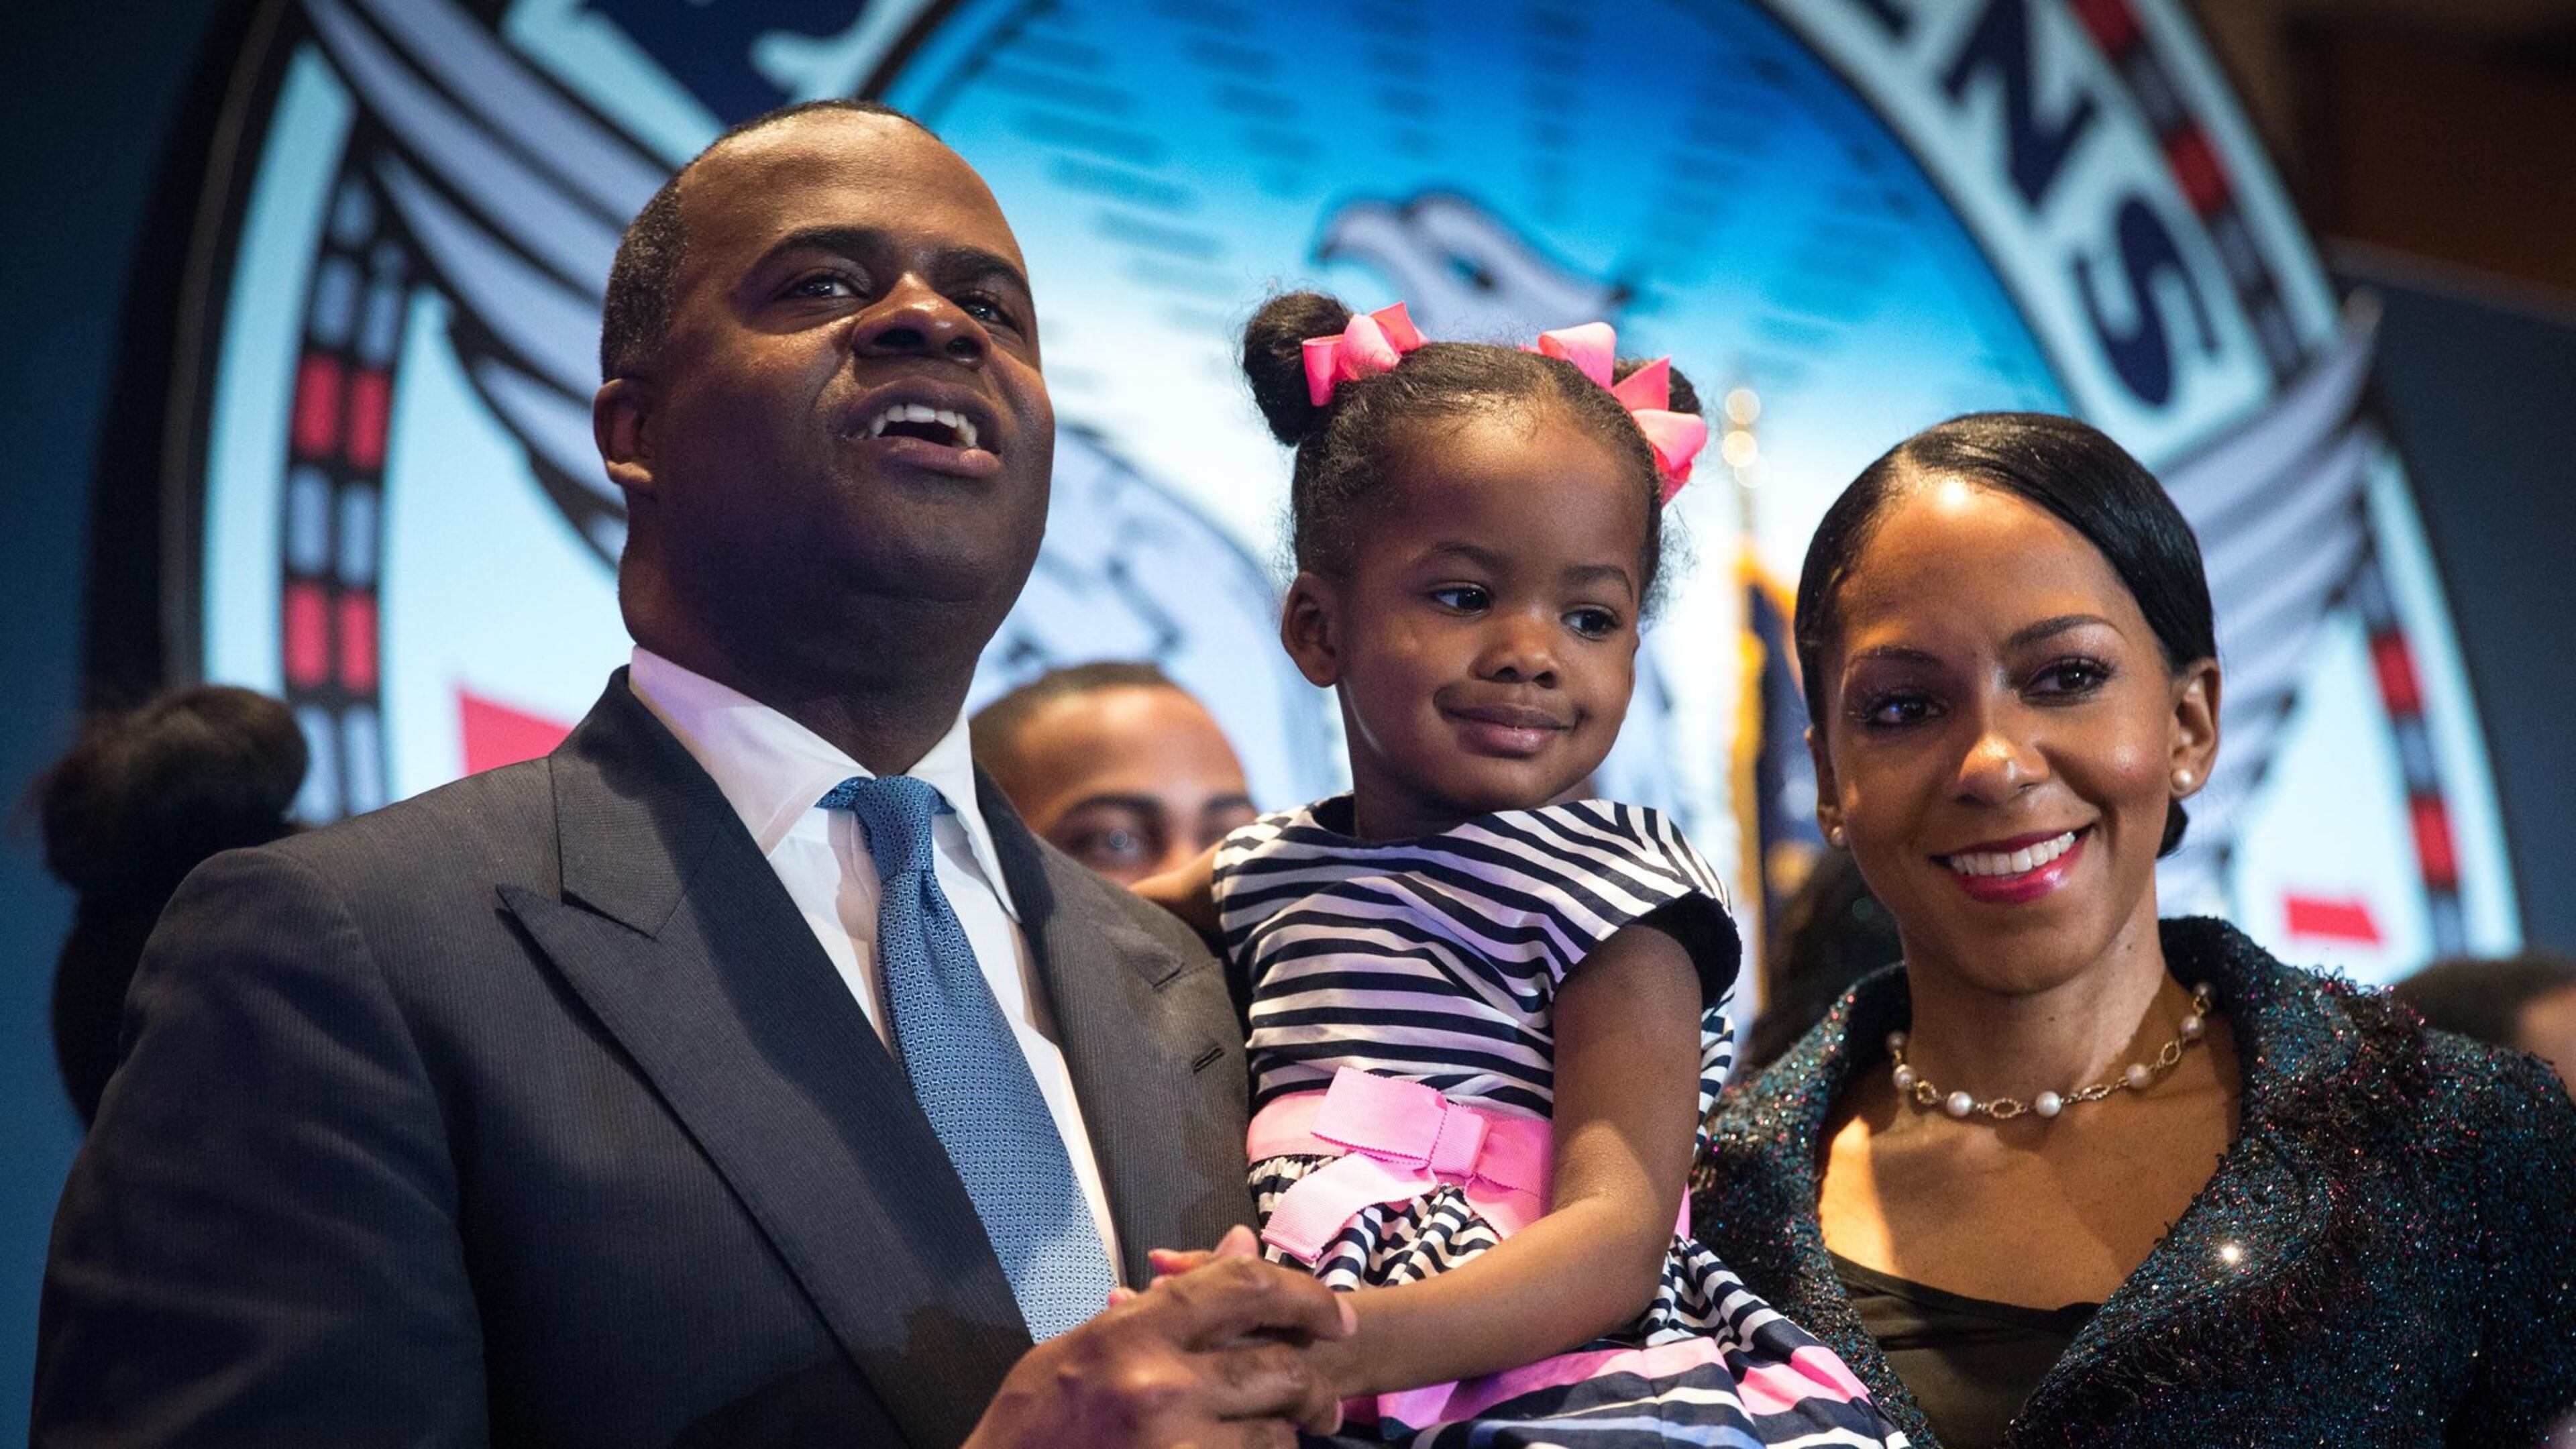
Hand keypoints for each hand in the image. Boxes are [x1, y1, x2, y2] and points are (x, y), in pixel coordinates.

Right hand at [966, 1228, 1355, 1448]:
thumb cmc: (1038, 1420)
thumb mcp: (1090, 1342)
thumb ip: (1171, 1296)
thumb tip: (1245, 1239)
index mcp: (1133, 1333)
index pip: (1245, 1287)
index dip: (1305, 1295)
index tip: (1336, 1315)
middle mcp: (1160, 1387)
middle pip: (1282, 1369)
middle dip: (1312, 1386)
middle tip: (1323, 1401)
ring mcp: (1175, 1448)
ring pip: (1275, 1436)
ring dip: (1279, 1437)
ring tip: (1263, 1436)